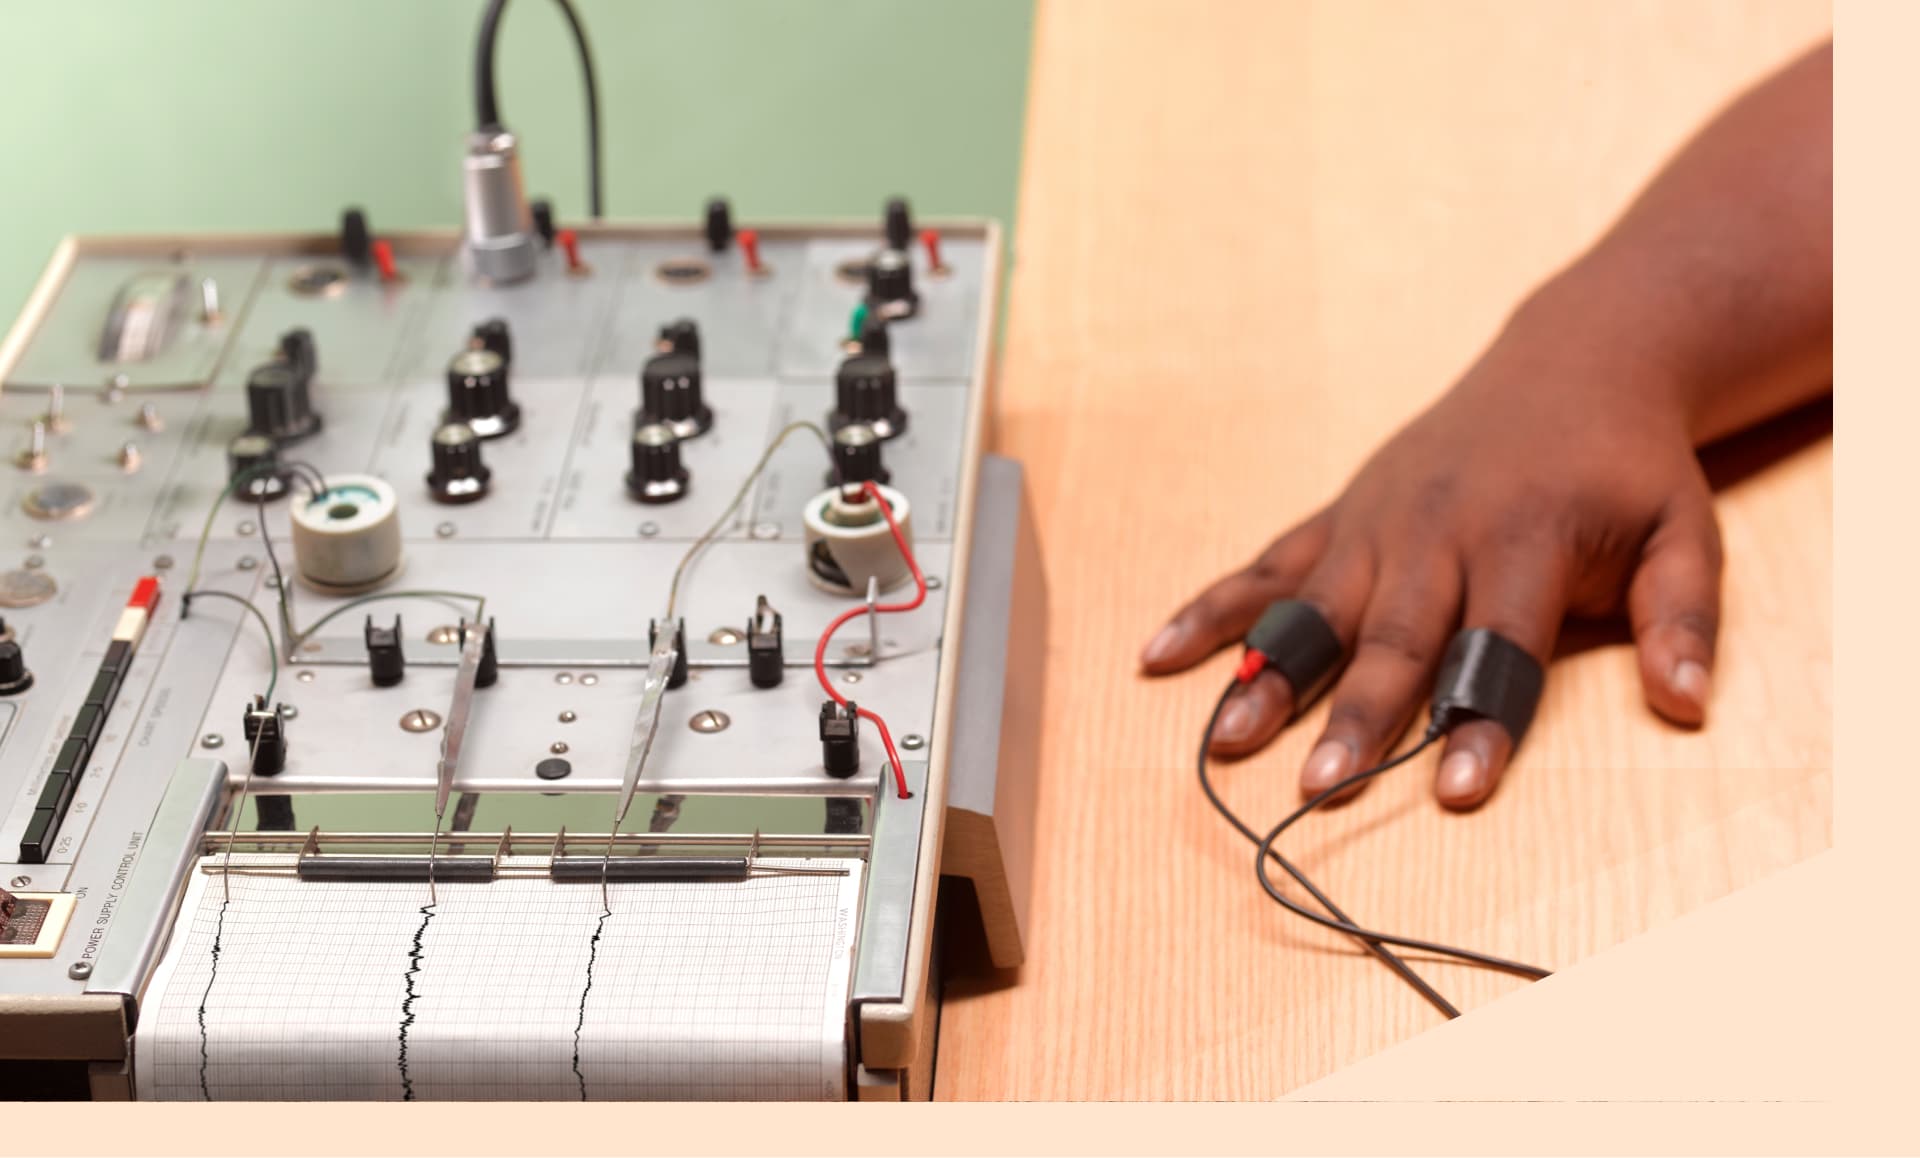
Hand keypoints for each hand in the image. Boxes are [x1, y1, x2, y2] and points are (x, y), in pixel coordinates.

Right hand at [1140, 323, 1722, 809]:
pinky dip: (1212, 609)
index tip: (1452, 792)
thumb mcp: (1686, 532)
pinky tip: (1158, 654)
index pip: (1501, 645)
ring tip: (1223, 739)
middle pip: (1392, 635)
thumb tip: (1689, 704)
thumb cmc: (1628, 465)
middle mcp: (1439, 527)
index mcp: (1527, 536)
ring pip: (1313, 606)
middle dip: (1353, 714)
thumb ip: (1682, 619)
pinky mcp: (1341, 514)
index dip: (1480, 721)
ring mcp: (1377, 519)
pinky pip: (1267, 566)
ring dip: (1266, 675)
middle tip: (1317, 786)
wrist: (1573, 361)